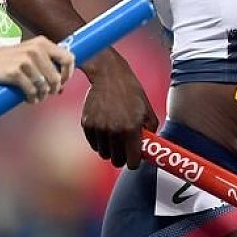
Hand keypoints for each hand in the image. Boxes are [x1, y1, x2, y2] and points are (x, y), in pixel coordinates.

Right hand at [0, 36, 73, 102]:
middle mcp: (35, 49)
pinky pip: (32, 91)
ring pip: (44, 86)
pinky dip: (32, 98)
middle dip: (54, 89)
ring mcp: (25, 60)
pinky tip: (29, 99)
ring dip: (42, 96)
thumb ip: (47, 62)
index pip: (68, 58)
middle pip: (56, 77)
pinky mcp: (15, 72)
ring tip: (36, 97)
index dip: (68, 74)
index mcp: (42, 43)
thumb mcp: (30, 53)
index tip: (62, 82)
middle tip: (48, 93)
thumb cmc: (9, 61)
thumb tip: (63, 82)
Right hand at [81, 51, 158, 168]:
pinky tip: (105, 129)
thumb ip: (149, 132)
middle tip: (124, 148)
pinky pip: (94, 144)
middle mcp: (114, 131)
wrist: (108, 75)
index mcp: (131, 129)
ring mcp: (99, 128)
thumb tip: (148, 149)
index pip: (132, 161)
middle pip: (116, 161)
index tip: (134, 158)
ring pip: (104, 153)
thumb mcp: (147, 110)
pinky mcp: (87, 124)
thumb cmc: (131, 92)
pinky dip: (99, 141)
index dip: (134, 162)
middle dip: (122, 157)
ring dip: (110, 149)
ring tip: (114, 136)